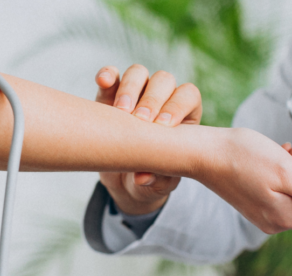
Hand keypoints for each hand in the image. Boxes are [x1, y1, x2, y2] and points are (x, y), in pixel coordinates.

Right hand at [94, 65, 197, 214]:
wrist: (124, 180)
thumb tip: (143, 177)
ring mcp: (136, 93)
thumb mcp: (157, 185)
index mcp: (184, 115)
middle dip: (152, 99)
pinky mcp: (110, 95)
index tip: (163, 127)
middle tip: (140, 120)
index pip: (188, 96)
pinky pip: (110, 77)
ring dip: (130, 88)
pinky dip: (107, 76)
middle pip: (163, 81)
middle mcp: (162, 98)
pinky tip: (103, 82)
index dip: (178, 106)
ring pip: (138, 73)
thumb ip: (155, 181)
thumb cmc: (150, 180)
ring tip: (121, 112)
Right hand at [197, 129, 291, 231]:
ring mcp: (265, 215)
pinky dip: (285, 174)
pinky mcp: (257, 205)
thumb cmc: (241, 158)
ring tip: (287, 152)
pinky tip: (277, 158)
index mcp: (286, 218)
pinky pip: (283, 193)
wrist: (205, 153)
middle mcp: (276, 222)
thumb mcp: (288, 174)